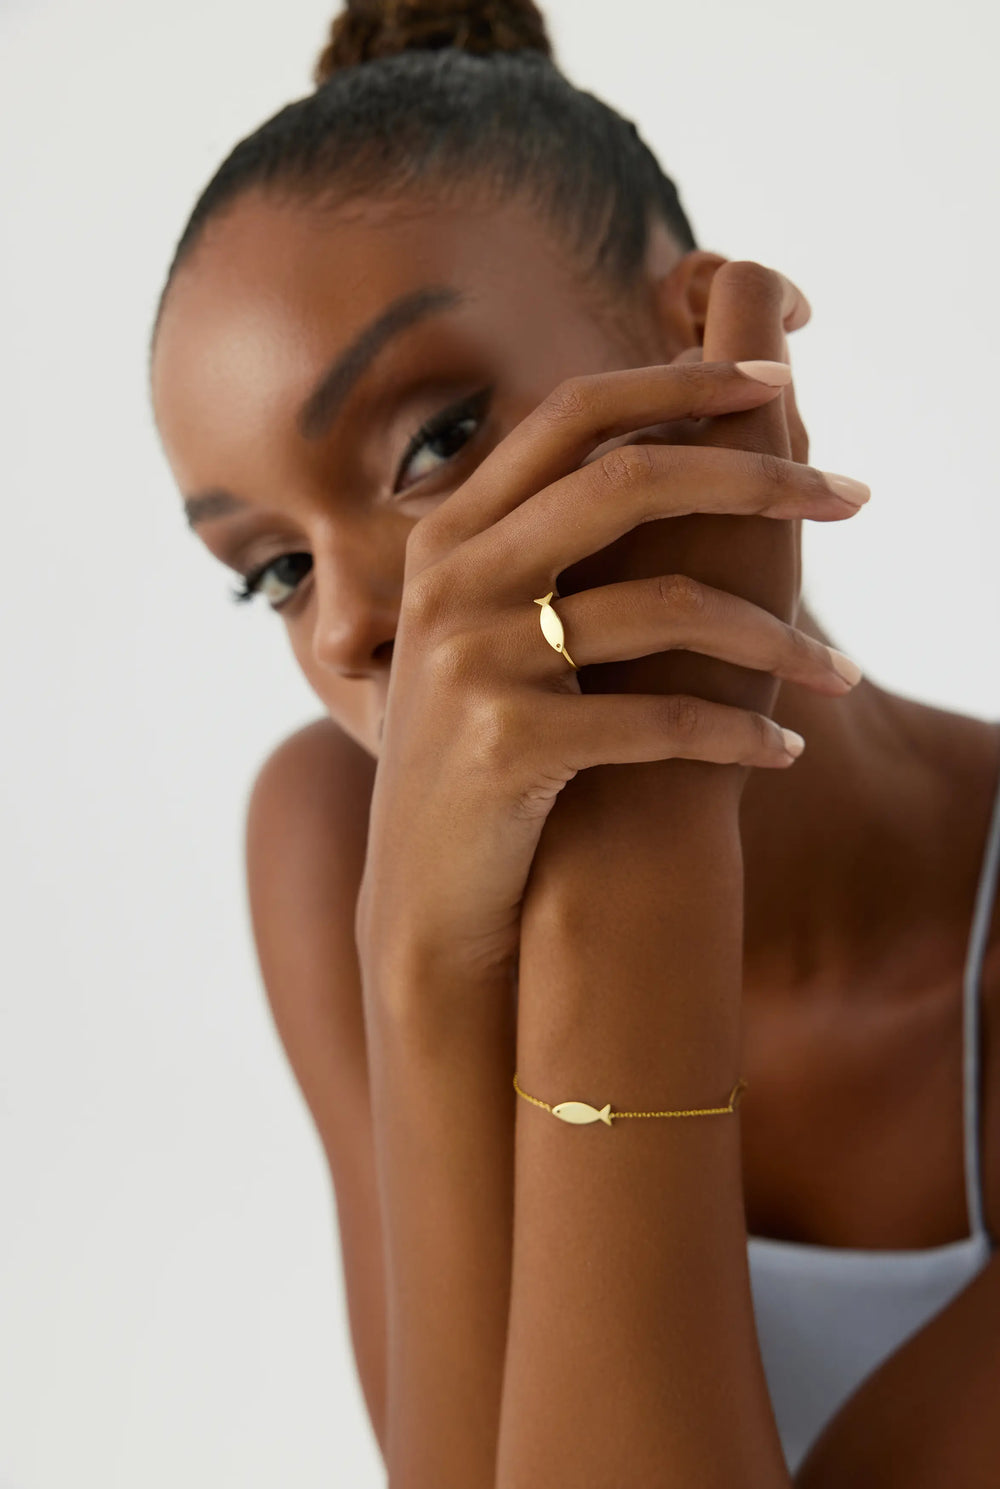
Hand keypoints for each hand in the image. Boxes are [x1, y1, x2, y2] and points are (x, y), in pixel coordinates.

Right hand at [356, 269, 866, 982]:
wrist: (427, 894)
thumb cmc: (484, 754)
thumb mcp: (484, 633)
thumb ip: (538, 547)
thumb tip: (666, 466)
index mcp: (450, 534)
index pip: (573, 414)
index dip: (678, 382)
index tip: (774, 386)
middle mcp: (451, 579)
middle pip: (628, 479)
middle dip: (758, 478)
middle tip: (851, 497)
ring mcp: (472, 659)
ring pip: (665, 606)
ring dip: (777, 640)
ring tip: (836, 673)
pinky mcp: (507, 743)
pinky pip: (663, 720)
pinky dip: (739, 735)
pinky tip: (781, 751)